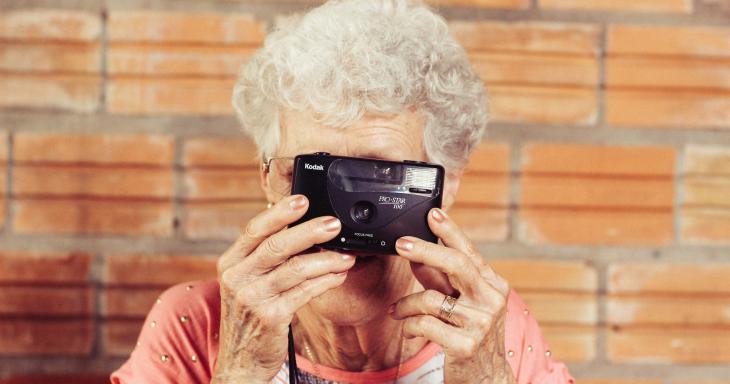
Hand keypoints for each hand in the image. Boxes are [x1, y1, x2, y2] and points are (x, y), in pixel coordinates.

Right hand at [212, 195, 355, 382]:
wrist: (241, 361)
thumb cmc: (249, 317)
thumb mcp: (247, 284)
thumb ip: (265, 259)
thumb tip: (302, 229)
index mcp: (230, 263)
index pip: (254, 230)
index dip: (279, 213)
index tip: (302, 199)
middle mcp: (237, 278)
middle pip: (277, 246)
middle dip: (310, 232)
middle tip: (334, 224)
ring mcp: (252, 298)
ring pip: (296, 269)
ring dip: (327, 260)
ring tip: (347, 255)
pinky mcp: (271, 316)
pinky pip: (305, 292)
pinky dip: (326, 281)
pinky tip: (339, 275)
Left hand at [390, 208, 515, 383]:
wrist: (487, 378)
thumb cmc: (471, 336)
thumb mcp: (460, 303)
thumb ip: (440, 280)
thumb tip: (417, 255)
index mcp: (493, 285)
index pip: (469, 252)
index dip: (450, 231)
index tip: (432, 213)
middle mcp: (491, 300)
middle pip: (457, 265)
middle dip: (425, 250)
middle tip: (400, 244)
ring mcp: (481, 323)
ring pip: (431, 298)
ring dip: (406, 304)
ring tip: (397, 311)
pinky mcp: (466, 345)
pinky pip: (425, 324)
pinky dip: (410, 325)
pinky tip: (408, 330)